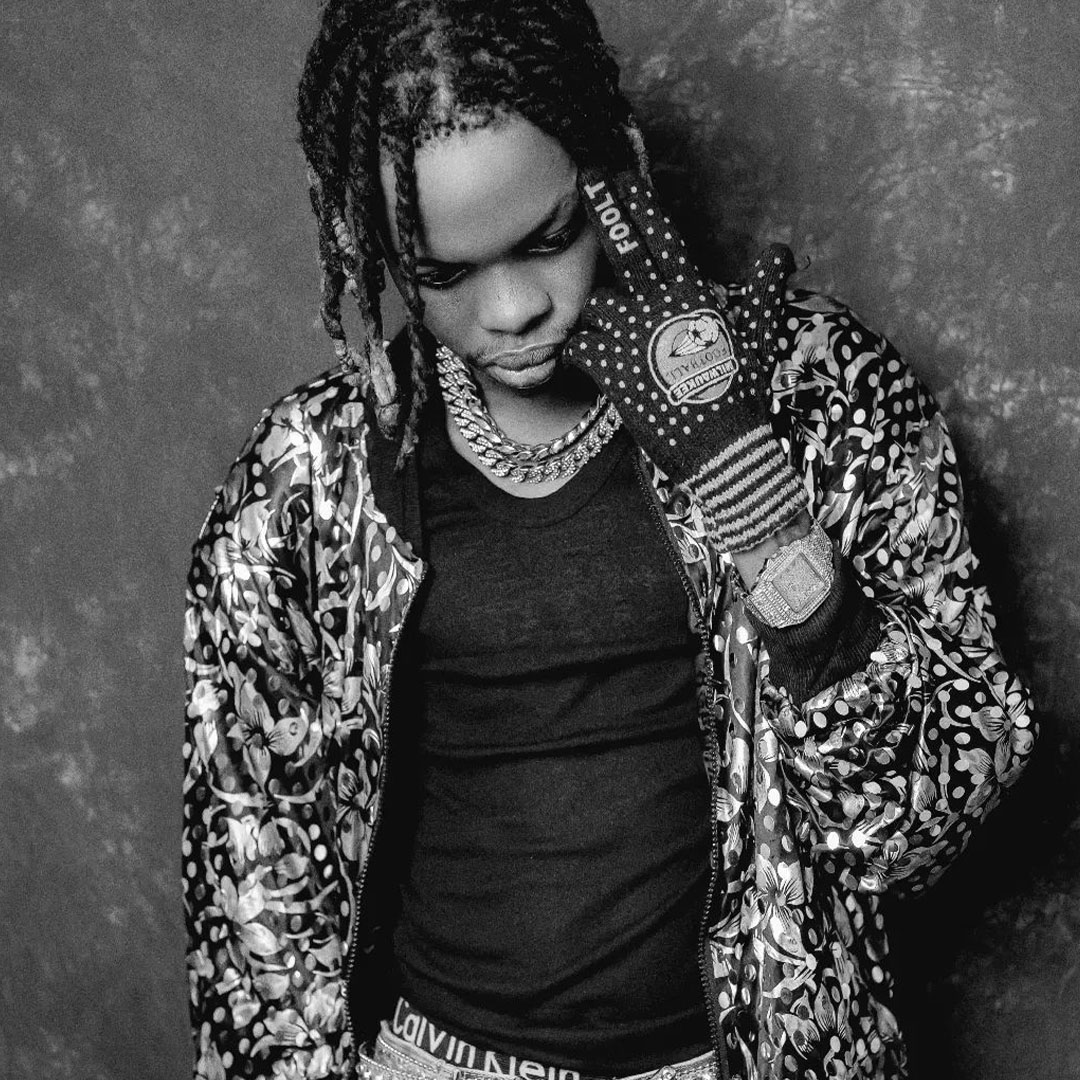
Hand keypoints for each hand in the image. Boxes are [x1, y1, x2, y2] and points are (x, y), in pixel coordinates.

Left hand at [568, 168, 806, 551]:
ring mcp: (633, 338)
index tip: (620, 176)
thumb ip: (764, 289)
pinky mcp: (612, 371)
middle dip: (605, 209)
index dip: (640, 204)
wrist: (721, 449)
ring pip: (597, 304)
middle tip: (587, 179)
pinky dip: (578, 350)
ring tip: (610, 336)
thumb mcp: (760, 337)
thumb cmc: (741, 394)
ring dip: (598, 315)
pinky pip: (579, 346)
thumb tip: (781, 252)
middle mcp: (660, 308)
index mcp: (694, 296)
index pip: (664, 238)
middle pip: (625, 249)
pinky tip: (584, 359)